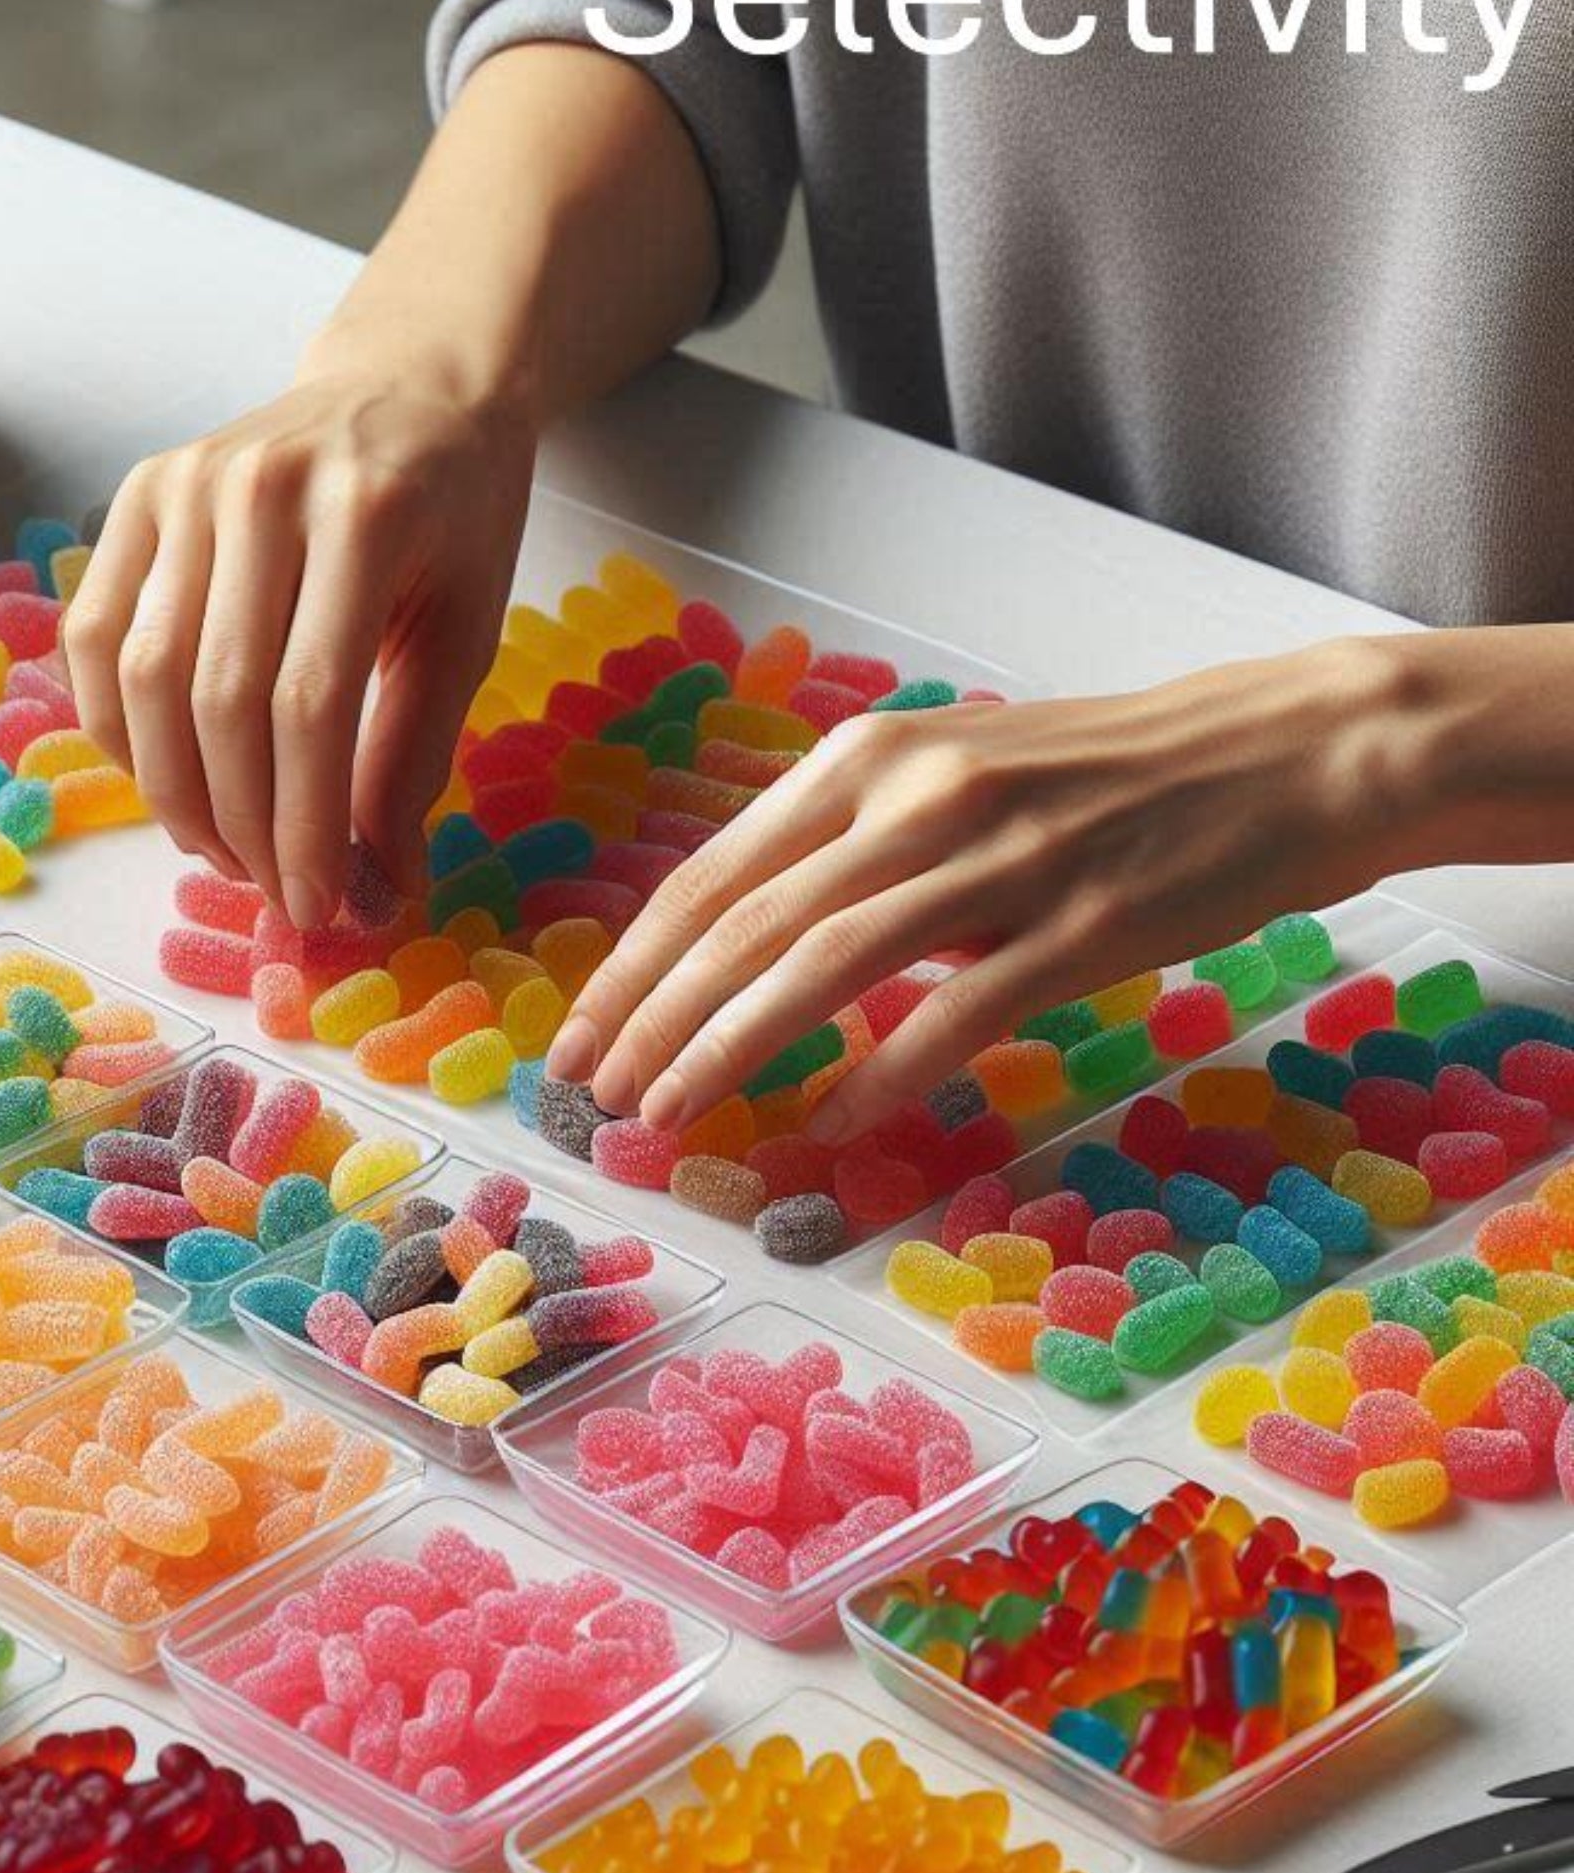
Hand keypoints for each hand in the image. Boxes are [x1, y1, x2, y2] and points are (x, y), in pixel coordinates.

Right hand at [61, 356, 535, 926]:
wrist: (406, 384)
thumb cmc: (453, 512)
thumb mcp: (468, 628)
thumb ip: (415, 755)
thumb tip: (381, 890)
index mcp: (364, 514)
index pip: (309, 705)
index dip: (303, 824)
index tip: (315, 903)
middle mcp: (259, 488)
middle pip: (218, 700)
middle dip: (241, 823)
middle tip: (270, 889)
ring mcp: (185, 484)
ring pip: (145, 677)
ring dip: (173, 791)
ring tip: (221, 848)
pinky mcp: (139, 493)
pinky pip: (96, 637)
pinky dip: (118, 728)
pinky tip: (168, 777)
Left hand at [547, 638, 1429, 1144]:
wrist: (1292, 749)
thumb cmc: (1112, 773)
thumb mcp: (955, 776)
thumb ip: (853, 849)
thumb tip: (749, 947)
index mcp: (869, 759)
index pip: (714, 875)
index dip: (634, 966)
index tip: (579, 1038)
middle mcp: (917, 796)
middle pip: (747, 923)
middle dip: (653, 1018)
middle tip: (594, 1096)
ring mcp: (1002, 860)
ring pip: (826, 964)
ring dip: (730, 1047)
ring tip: (668, 1114)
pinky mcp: (1083, 923)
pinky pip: (959, 1010)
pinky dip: (883, 1071)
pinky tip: (833, 1123)